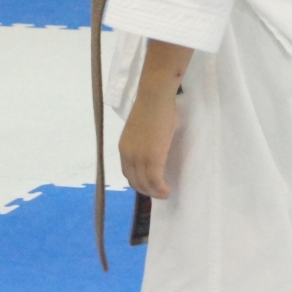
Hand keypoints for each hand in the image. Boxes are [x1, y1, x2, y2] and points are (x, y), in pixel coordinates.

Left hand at [118, 80, 178, 197]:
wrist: (154, 98)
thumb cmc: (152, 108)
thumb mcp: (141, 131)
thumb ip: (143, 144)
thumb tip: (153, 149)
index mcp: (124, 148)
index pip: (128, 174)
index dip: (139, 183)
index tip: (150, 185)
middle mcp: (128, 155)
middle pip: (135, 182)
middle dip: (148, 190)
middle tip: (160, 192)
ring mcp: (139, 157)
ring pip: (146, 184)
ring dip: (156, 192)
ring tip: (165, 193)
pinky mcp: (152, 158)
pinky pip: (155, 181)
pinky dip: (161, 189)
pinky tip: (168, 190)